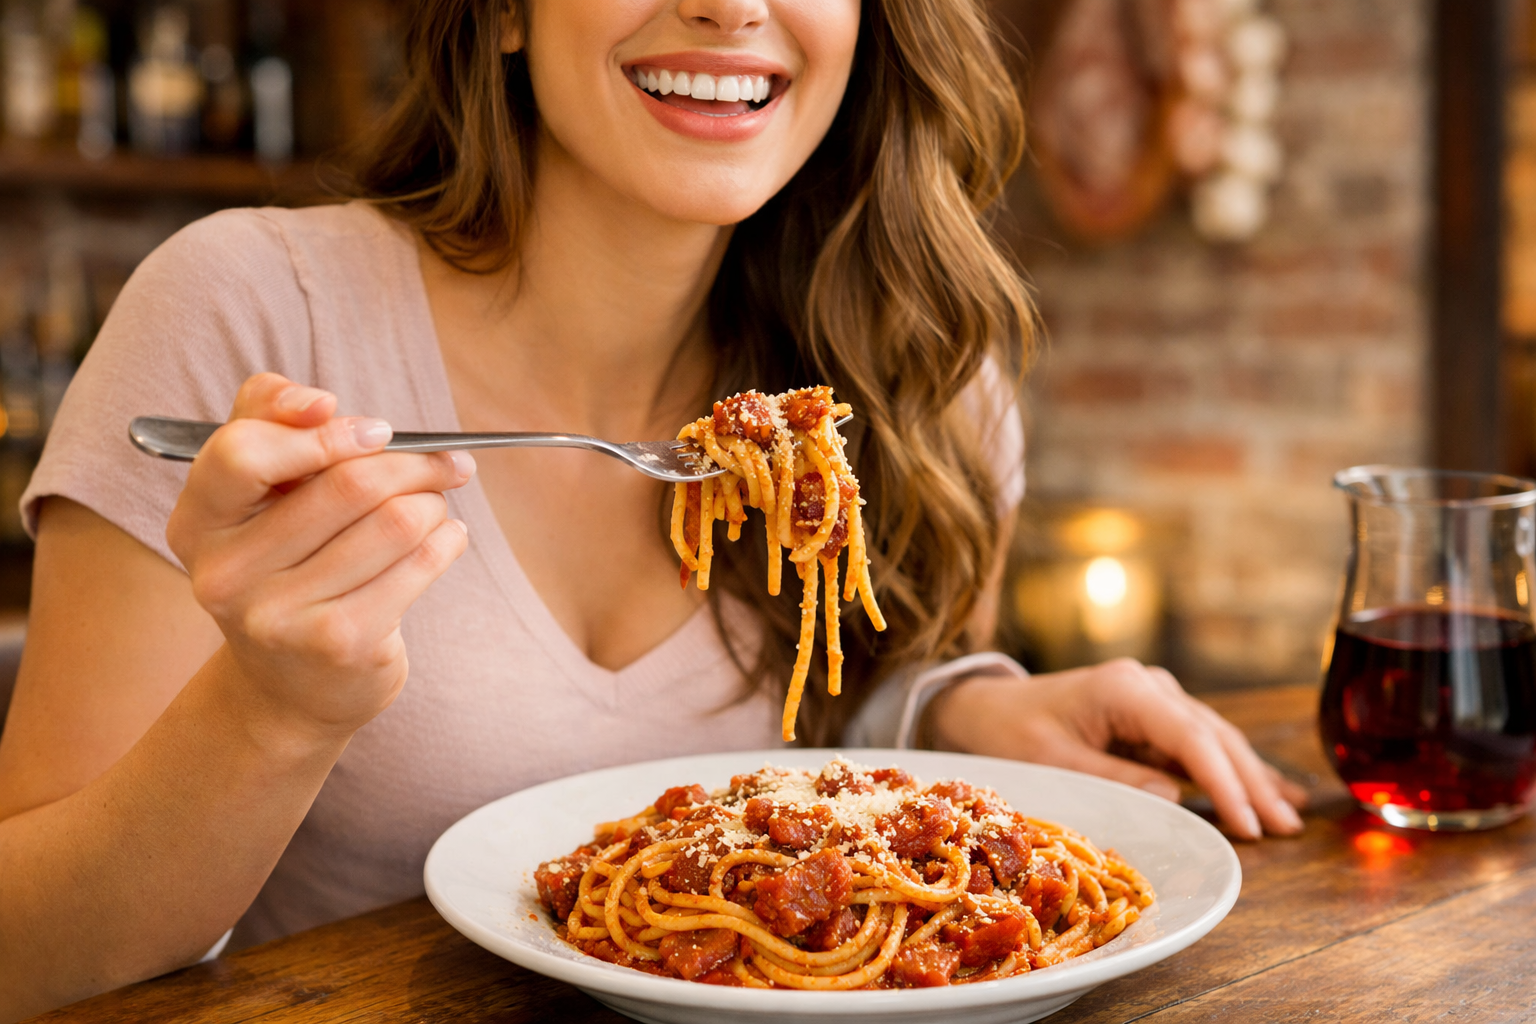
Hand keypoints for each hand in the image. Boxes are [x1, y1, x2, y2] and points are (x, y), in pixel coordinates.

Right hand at [166, 373, 473, 739]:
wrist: (290, 687)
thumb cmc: (286, 564)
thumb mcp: (258, 493)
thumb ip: (268, 420)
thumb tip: (317, 401)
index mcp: (198, 522)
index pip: (243, 451)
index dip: (322, 431)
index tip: (376, 430)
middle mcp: (227, 573)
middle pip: (346, 483)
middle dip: (413, 463)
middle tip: (447, 462)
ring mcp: (280, 615)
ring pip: (395, 521)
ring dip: (434, 502)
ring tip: (437, 505)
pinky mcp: (338, 644)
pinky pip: (419, 565)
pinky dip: (448, 540)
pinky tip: (446, 539)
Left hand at [929, 658, 1306, 839]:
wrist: (986, 707)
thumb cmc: (1012, 733)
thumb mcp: (1055, 760)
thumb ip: (1114, 778)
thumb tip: (1177, 798)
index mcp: (1124, 689)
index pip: (1191, 738)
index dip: (1226, 783)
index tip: (1252, 825)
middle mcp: (1148, 685)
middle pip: (1214, 736)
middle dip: (1252, 782)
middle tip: (1287, 828)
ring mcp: (1153, 697)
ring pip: (1214, 738)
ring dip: (1250, 776)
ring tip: (1291, 814)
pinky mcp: (1151, 715)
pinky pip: (1199, 744)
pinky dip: (1230, 769)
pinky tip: (1268, 790)